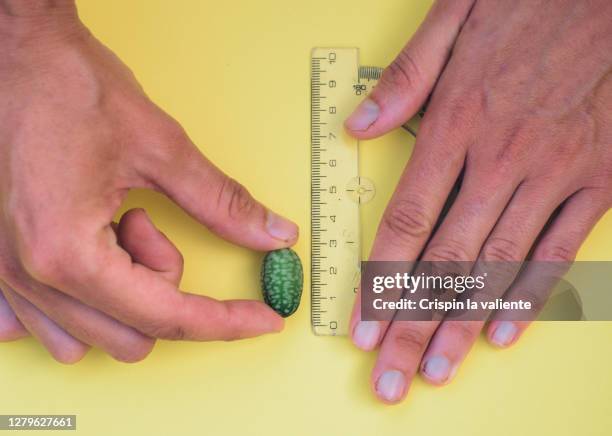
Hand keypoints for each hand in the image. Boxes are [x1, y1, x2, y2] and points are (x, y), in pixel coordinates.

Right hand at [0, 3, 297, 362]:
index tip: (264, 318)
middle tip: (152, 221)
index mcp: (69, 253)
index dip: (226, 321)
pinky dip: (86, 304)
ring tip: (114, 226)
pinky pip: (49, 322)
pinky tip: (89, 255)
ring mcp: (7, 275)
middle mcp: (31, 276)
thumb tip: (273, 235)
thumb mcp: (161, 147)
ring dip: (125, 294)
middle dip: (164, 286)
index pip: (168, 317)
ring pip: (96, 335)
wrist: (15, 53)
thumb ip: (222, 203)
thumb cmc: (71, 88)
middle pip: (134, 336)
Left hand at [345, 0, 611, 403]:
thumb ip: (406, 79)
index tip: (361, 325)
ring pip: (497, 265)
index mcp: (458, 122)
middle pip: (445, 260)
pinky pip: (561, 247)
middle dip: (412, 324)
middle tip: (391, 374)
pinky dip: (531, 293)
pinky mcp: (598, 179)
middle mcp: (500, 158)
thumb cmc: (534, 2)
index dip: (379, 279)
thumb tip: (357, 127)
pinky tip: (503, 331)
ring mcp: (553, 173)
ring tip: (437, 369)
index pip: (406, 220)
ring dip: (463, 323)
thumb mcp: (456, 17)